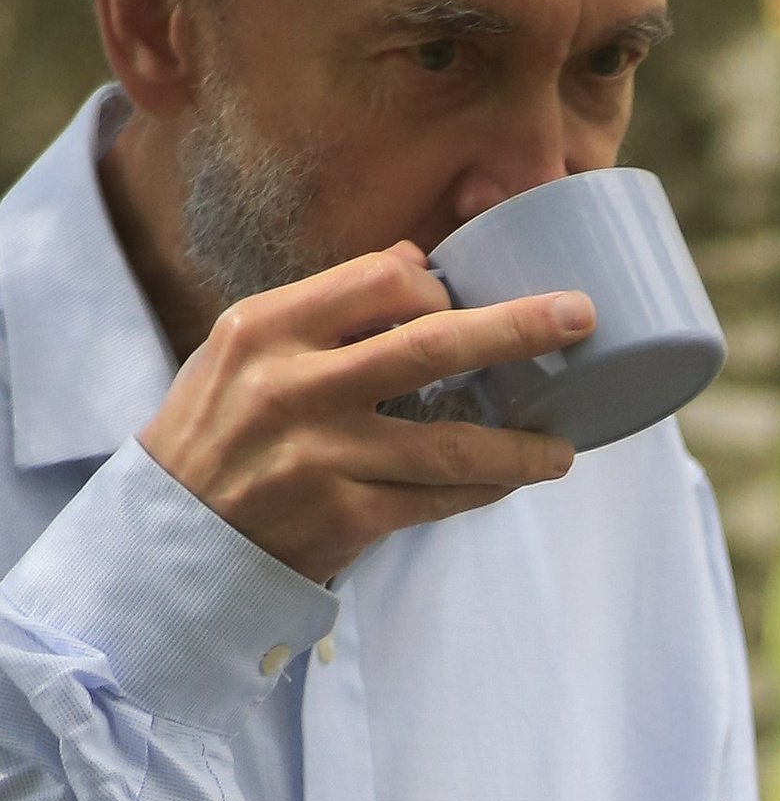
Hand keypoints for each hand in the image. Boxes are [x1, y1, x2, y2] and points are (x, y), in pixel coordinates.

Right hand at [139, 246, 595, 582]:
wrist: (177, 536)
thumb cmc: (220, 429)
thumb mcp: (245, 349)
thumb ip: (326, 309)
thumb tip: (418, 264)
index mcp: (269, 327)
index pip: (378, 280)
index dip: (436, 286)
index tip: (467, 300)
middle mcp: (295, 387)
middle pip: (429, 345)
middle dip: (517, 328)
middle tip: (582, 317)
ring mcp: (322, 457)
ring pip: (449, 444)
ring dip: (519, 445)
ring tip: (563, 448)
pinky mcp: (343, 518)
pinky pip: (436, 502)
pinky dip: (482, 491)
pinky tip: (513, 480)